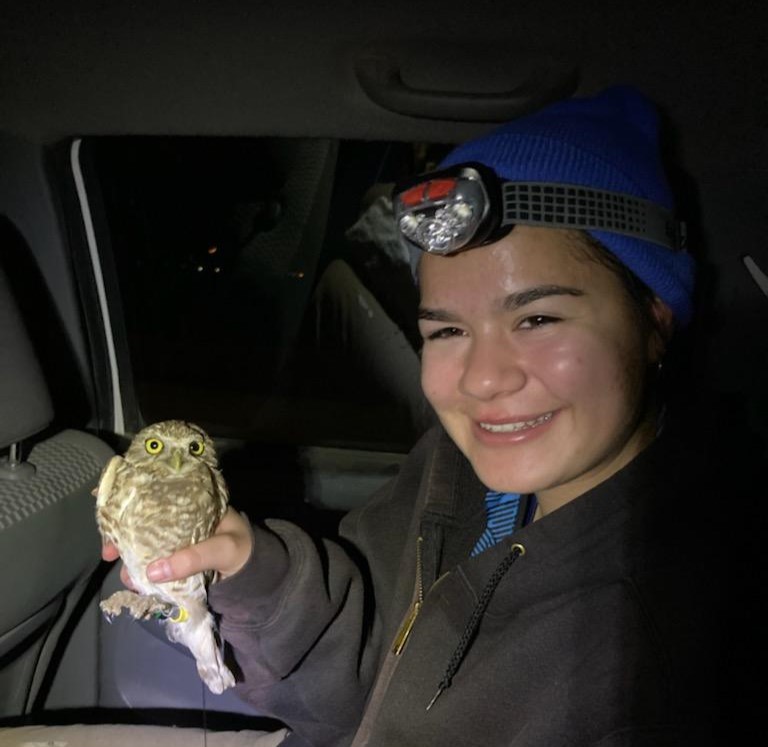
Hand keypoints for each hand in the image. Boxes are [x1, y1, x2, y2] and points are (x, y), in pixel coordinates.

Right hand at [101, 507, 252, 585]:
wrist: (258, 574)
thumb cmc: (243, 550)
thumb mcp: (223, 549)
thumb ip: (193, 558)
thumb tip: (152, 571)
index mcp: (192, 506)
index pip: (156, 499)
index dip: (130, 508)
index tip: (111, 521)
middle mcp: (180, 521)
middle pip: (143, 525)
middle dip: (123, 538)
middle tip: (110, 554)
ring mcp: (177, 543)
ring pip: (146, 548)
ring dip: (132, 560)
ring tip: (130, 576)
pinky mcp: (177, 564)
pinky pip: (155, 566)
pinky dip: (144, 574)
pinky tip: (139, 584)